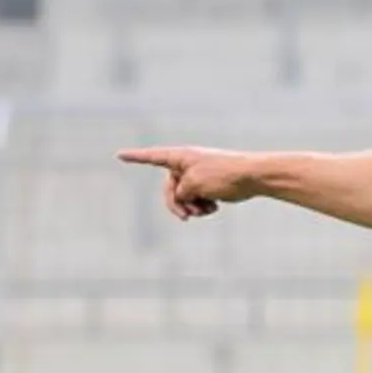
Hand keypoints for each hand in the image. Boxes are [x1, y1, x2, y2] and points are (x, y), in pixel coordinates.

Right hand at [118, 146, 260, 220]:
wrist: (252, 177)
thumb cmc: (223, 175)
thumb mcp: (194, 184)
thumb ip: (180, 192)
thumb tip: (184, 198)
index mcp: (180, 157)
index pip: (152, 157)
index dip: (135, 158)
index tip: (119, 155)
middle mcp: (187, 164)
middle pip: (169, 189)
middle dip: (176, 204)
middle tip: (186, 217)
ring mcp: (199, 175)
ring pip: (184, 197)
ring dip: (191, 208)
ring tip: (206, 211)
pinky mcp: (210, 185)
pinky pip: (197, 200)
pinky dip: (202, 206)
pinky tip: (214, 209)